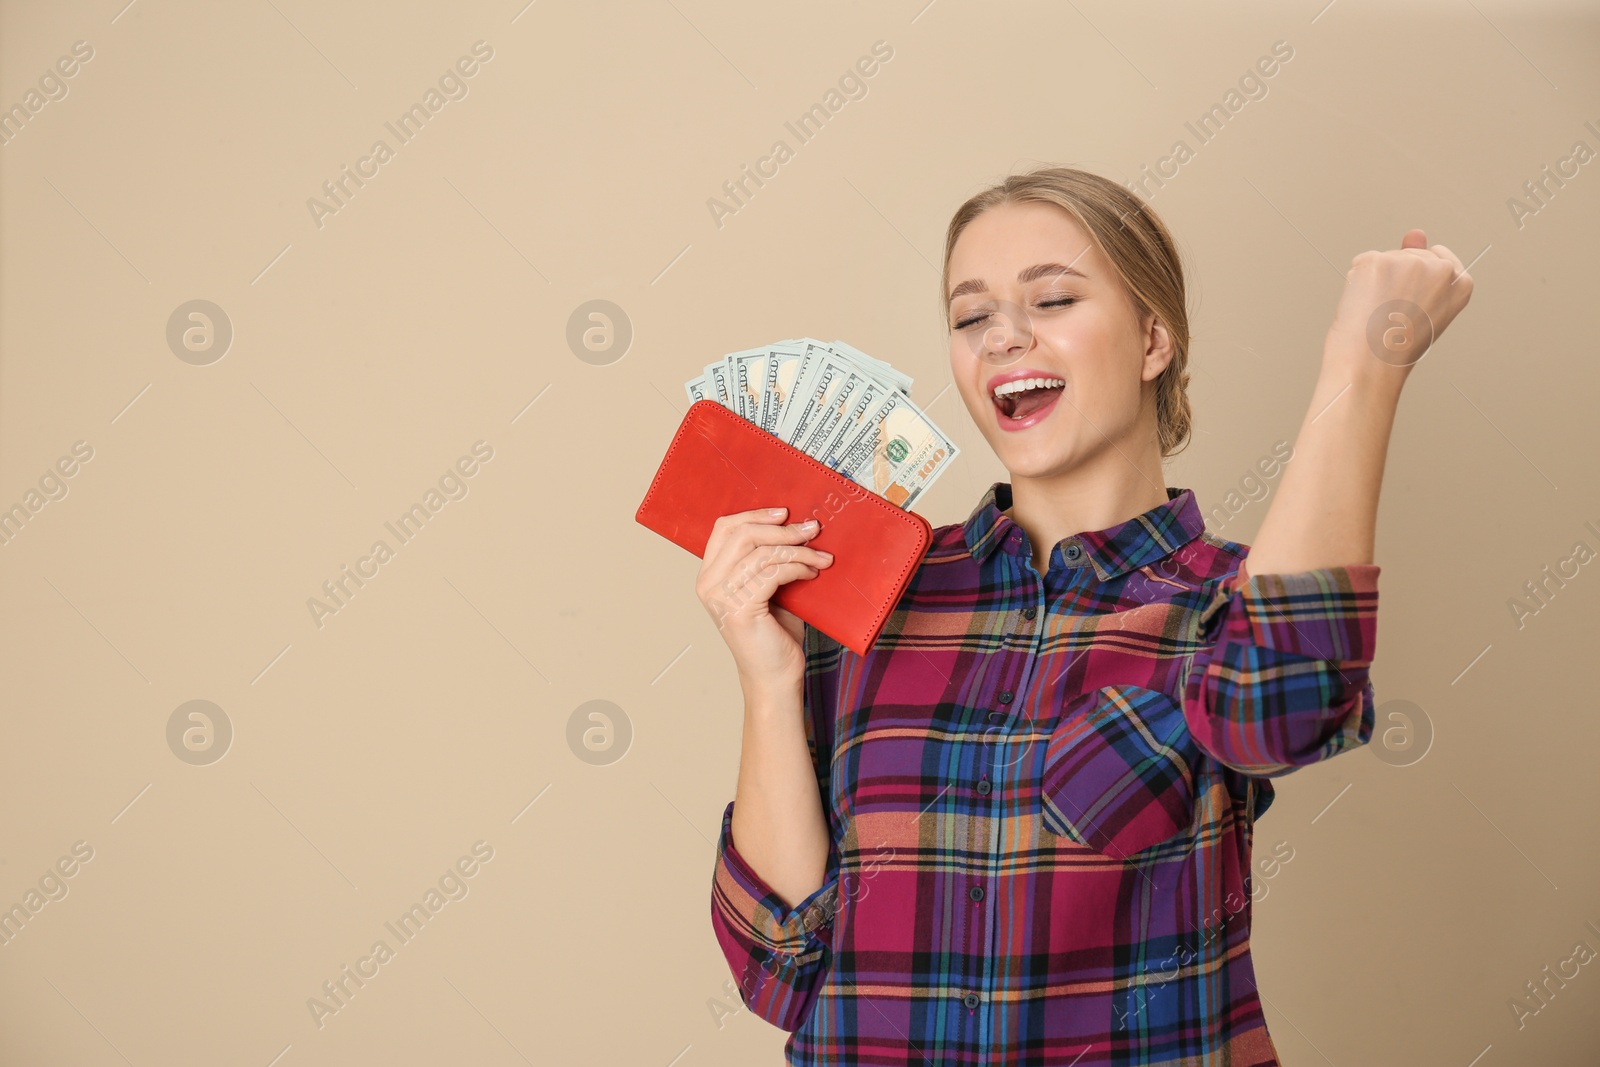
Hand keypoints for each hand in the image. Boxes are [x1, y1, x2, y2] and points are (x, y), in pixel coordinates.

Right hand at [695, 506, 833, 691]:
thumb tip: (796, 526)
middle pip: (742, 534)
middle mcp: (709, 584)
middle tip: (812, 529)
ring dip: (798, 549)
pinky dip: (798, 567)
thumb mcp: (767, 588)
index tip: (785, 512)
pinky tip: (812, 572)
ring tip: (820, 555)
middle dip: (782, 529)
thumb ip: (768, 561)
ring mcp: (722, 597)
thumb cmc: (773, 634)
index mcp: (710, 575)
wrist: (774, 677)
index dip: (755, 514)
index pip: (724, 528)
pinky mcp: (741, 609)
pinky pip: (773, 572)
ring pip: (762, 552)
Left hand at [1322, 229, 1473, 384]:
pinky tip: (1363, 303)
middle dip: (1396, 279)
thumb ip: (1424, 265)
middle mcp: (1440, 267)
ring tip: (1378, 313)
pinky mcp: (1377, 260)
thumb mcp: (1424, 307)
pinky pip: (1364, 262)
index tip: (1412, 299)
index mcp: (1461, 282)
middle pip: (1410, 256)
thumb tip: (1415, 233)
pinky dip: (1358, 281)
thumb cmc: (1397, 346)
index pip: (1440, 258)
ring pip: (1386, 259)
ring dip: (1376, 281)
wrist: (1370, 364)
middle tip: (1392, 314)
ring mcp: (1407, 261)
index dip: (1419, 280)